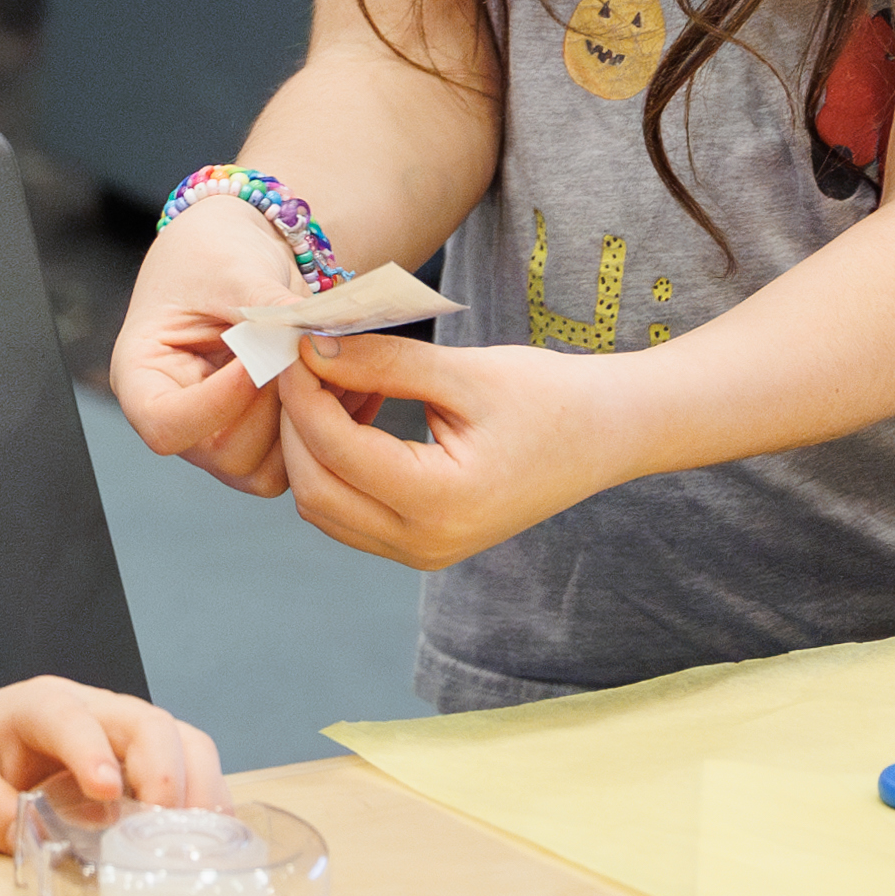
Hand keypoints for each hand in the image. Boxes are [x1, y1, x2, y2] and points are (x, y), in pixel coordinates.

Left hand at [0, 676, 225, 842]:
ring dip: (197, 785)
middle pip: (146, 722)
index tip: (104, 790)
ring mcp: (127, 732)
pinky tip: (206, 838)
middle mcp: (94, 710)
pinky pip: (192, 765)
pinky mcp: (148, 759)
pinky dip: (207, 798)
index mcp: (39, 706)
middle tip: (162, 823)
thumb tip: (28, 836)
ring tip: (196, 837)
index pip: (70, 718)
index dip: (91, 750)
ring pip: (182, 739)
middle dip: (164, 770)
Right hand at [107, 197, 299, 497]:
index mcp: (142, 375)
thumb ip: (269, 309)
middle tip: (304, 352)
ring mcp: (220, 435)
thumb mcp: (233, 270)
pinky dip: (327, 423)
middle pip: (223, 452)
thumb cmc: (213, 253)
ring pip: (265, 469)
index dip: (215, 404)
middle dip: (272, 404)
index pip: (164, 425)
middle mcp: (178, 417)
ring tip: (326, 360)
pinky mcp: (262, 440)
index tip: (254, 361)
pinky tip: (342, 379)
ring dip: (305, 417)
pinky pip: (297, 459)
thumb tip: (319, 342)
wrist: (238, 252)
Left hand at [265, 328, 646, 569]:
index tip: (289, 342)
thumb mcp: (464, 372)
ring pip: (323, 507)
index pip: (335, 450)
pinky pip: (348, 512)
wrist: (605, 435)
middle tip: (293, 361)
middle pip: (315, 489)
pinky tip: (348, 413)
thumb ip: (382, 362)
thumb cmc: (547, 396)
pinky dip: (332, 465)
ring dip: (308, 446)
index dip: (301, 393)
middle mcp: (426, 544)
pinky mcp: (421, 545)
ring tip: (323, 382)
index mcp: (442, 502)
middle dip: (294, 423)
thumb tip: (308, 348)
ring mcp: (423, 553)